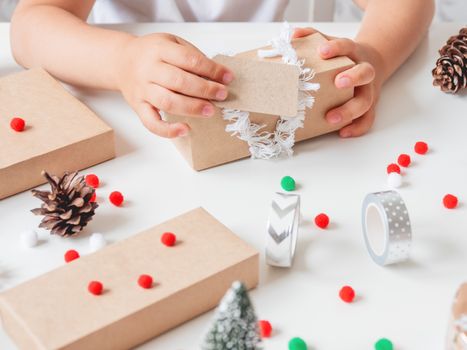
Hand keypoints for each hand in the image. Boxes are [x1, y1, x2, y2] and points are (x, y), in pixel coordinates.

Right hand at [115, 33, 233, 137]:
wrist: (120, 61)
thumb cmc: (152, 53)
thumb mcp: (172, 42)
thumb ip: (192, 56)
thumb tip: (217, 75)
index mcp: (160, 49)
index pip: (189, 59)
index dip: (211, 69)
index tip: (228, 77)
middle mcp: (149, 69)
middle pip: (179, 81)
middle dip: (205, 89)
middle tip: (222, 95)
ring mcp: (142, 90)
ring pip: (167, 102)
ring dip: (192, 108)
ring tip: (211, 110)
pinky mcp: (138, 107)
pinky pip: (151, 122)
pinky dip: (168, 130)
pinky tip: (185, 130)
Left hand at [293, 28, 383, 137]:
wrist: (373, 61)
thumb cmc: (345, 56)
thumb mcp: (332, 42)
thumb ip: (314, 36)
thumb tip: (294, 34)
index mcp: (354, 53)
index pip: (347, 46)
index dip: (336, 49)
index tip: (322, 52)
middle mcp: (365, 70)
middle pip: (365, 73)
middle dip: (353, 77)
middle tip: (338, 83)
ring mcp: (369, 90)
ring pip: (367, 101)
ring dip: (350, 110)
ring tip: (332, 118)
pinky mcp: (370, 106)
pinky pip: (368, 119)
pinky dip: (357, 127)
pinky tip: (342, 132)